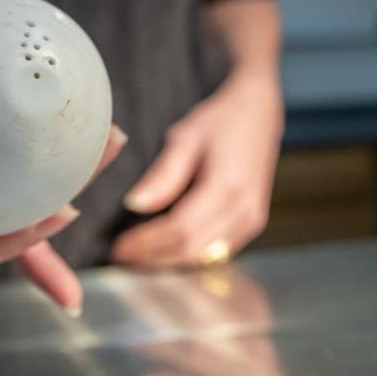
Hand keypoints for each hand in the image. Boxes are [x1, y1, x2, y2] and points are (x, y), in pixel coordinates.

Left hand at [111, 70, 282, 266]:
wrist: (258, 113)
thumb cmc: (219, 121)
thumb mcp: (185, 138)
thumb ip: (162, 175)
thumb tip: (134, 205)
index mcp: (227, 187)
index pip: (179, 229)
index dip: (146, 243)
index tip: (118, 246)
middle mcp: (245, 210)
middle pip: (191, 250)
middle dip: (152, 257)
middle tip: (120, 256)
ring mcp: (252, 220)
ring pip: (203, 257)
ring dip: (167, 262)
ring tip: (135, 257)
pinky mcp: (252, 224)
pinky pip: (215, 252)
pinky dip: (186, 255)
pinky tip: (162, 252)